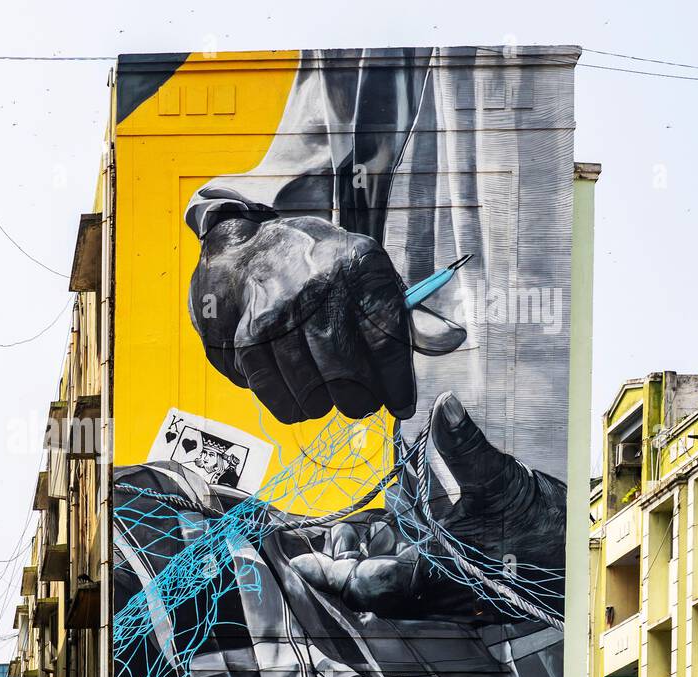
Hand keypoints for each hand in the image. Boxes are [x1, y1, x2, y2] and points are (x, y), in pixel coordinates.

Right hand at [189, 215, 465, 423]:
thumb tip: (452, 340)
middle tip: (360, 405)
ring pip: (308, 385)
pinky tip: (296, 403)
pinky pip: (269, 389)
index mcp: (358, 266)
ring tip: (326, 402)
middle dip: (358, 399)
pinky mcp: (246, 335)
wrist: (248, 248)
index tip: (401, 406)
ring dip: (321, 404)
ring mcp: (278, 312)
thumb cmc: (318, 269)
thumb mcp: (366, 274)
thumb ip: (406, 312)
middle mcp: (317, 287)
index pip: (387, 337)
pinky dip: (285, 404)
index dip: (396, 382)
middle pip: (346, 367)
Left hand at [289, 393, 566, 620]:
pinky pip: (411, 580)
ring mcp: (445, 594)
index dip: (328, 573)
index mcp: (432, 573)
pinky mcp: (456, 590)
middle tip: (336, 532)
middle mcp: (434, 592)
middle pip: (368, 587)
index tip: (300, 561)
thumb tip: (446, 405)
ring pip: (388, 584)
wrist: (585, 559)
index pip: (363, 583)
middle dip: (345, 560)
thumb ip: (465, 445)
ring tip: (360, 528)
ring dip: (369, 557)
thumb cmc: (543, 528)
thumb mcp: (500, 479)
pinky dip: (395, 556)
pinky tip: (399, 526)